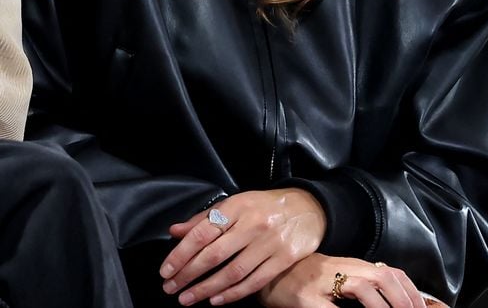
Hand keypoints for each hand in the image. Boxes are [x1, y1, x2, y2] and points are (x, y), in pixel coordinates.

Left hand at [159, 188, 326, 304]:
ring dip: (206, 289)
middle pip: (214, 254)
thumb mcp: (235, 203)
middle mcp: (252, 223)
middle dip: (188, 274)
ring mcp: (269, 242)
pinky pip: (254, 281)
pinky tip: (216, 300)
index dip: (181, 253)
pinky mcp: (284, 258)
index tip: (166, 270)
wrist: (307, 207)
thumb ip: (205, 218)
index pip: (203, 231)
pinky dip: (232, 294)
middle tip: (170, 288)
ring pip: (232, 272)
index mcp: (237, 206)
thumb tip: (175, 231)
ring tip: (187, 299)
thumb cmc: (264, 206)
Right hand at [260, 253, 428, 307]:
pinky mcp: (307, 299)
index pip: (391, 272)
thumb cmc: (307, 278)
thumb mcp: (339, 276)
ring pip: (362, 289)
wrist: (271, 273)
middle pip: (383, 277)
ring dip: (381, 307)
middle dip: (404, 300)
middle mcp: (341, 269)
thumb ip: (363, 284)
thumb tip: (393, 298)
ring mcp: (323, 283)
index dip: (412, 292)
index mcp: (353, 266)